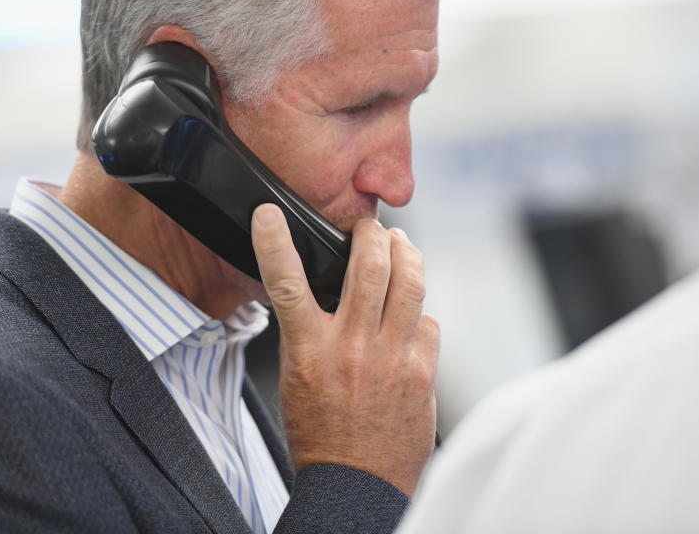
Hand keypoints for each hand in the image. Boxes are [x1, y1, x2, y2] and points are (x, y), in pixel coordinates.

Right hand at [250, 204, 438, 496]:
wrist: (356, 484)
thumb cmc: (321, 432)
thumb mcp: (296, 377)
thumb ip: (308, 332)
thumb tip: (322, 291)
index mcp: (311, 350)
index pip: (287, 283)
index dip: (275, 242)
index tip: (269, 215)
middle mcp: (353, 348)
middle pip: (370, 266)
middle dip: (373, 234)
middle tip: (372, 229)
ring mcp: (393, 358)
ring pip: (410, 283)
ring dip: (407, 254)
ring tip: (402, 246)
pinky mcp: (423, 372)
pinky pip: (429, 322)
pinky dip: (420, 313)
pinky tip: (413, 317)